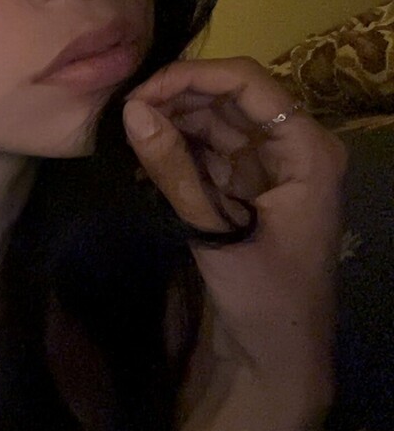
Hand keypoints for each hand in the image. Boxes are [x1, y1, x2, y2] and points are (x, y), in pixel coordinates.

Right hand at [123, 58, 344, 430]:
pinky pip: (205, 149)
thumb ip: (174, 169)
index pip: (249, 84)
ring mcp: (265, 166)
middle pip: (229, 96)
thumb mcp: (217, 230)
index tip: (139, 93)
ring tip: (126, 129)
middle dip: (176, 96)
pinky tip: (142, 152)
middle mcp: (291, 146)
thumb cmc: (263, 294)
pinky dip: (174, 147)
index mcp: (306, 149)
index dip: (193, 77)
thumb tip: (131, 111)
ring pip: (213, 120)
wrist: (275, 354)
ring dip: (171, 120)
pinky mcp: (240, 186)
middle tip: (123, 111)